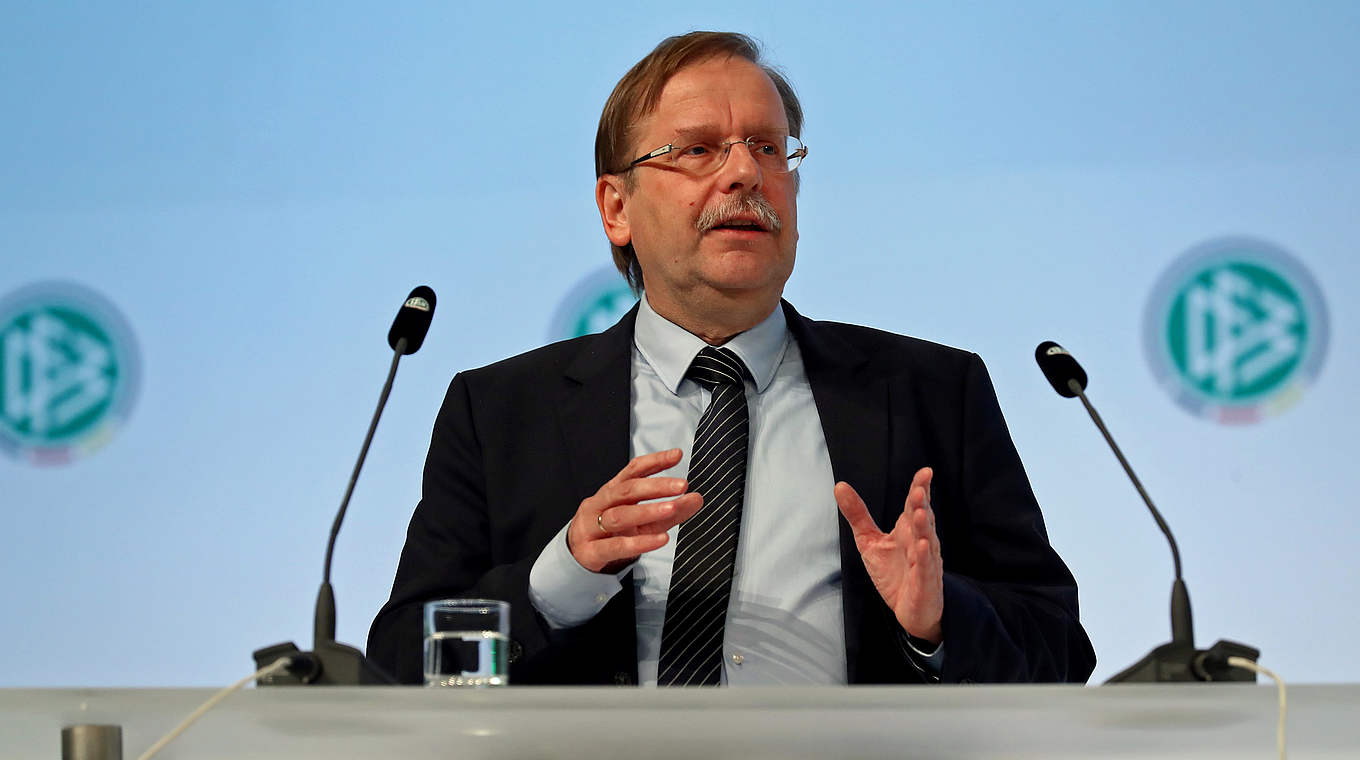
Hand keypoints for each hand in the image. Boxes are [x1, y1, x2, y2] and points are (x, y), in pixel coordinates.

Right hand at [567, 448, 703, 572]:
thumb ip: (670, 510)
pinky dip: (640, 543)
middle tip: (681, 485)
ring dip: (647, 511)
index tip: (677, 455)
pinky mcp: (591, 551)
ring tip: (672, 508)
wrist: (580, 557)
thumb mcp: (644, 521)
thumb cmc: (613, 532)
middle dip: (655, 486)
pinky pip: (616, 546)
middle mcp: (600, 504)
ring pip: (619, 516)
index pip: (632, 470)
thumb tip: (696, 498)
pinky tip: (661, 539)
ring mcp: (592, 527)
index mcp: (612, 491)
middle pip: (627, 490)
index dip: (654, 461)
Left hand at [835, 467, 942, 643]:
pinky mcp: (924, 583)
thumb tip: (839, 485)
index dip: (921, 488)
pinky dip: (925, 558)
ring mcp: (925, 562)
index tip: (925, 472)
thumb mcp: (869, 540)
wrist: (909, 610)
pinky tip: (923, 546)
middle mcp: (920, 542)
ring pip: (927, 541)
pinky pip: (925, 569)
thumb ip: (857, 514)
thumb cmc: (893, 572)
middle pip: (922, 519)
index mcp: (908, 529)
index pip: (915, 505)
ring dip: (923, 527)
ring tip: (919, 513)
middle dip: (922, 505)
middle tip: (920, 490)